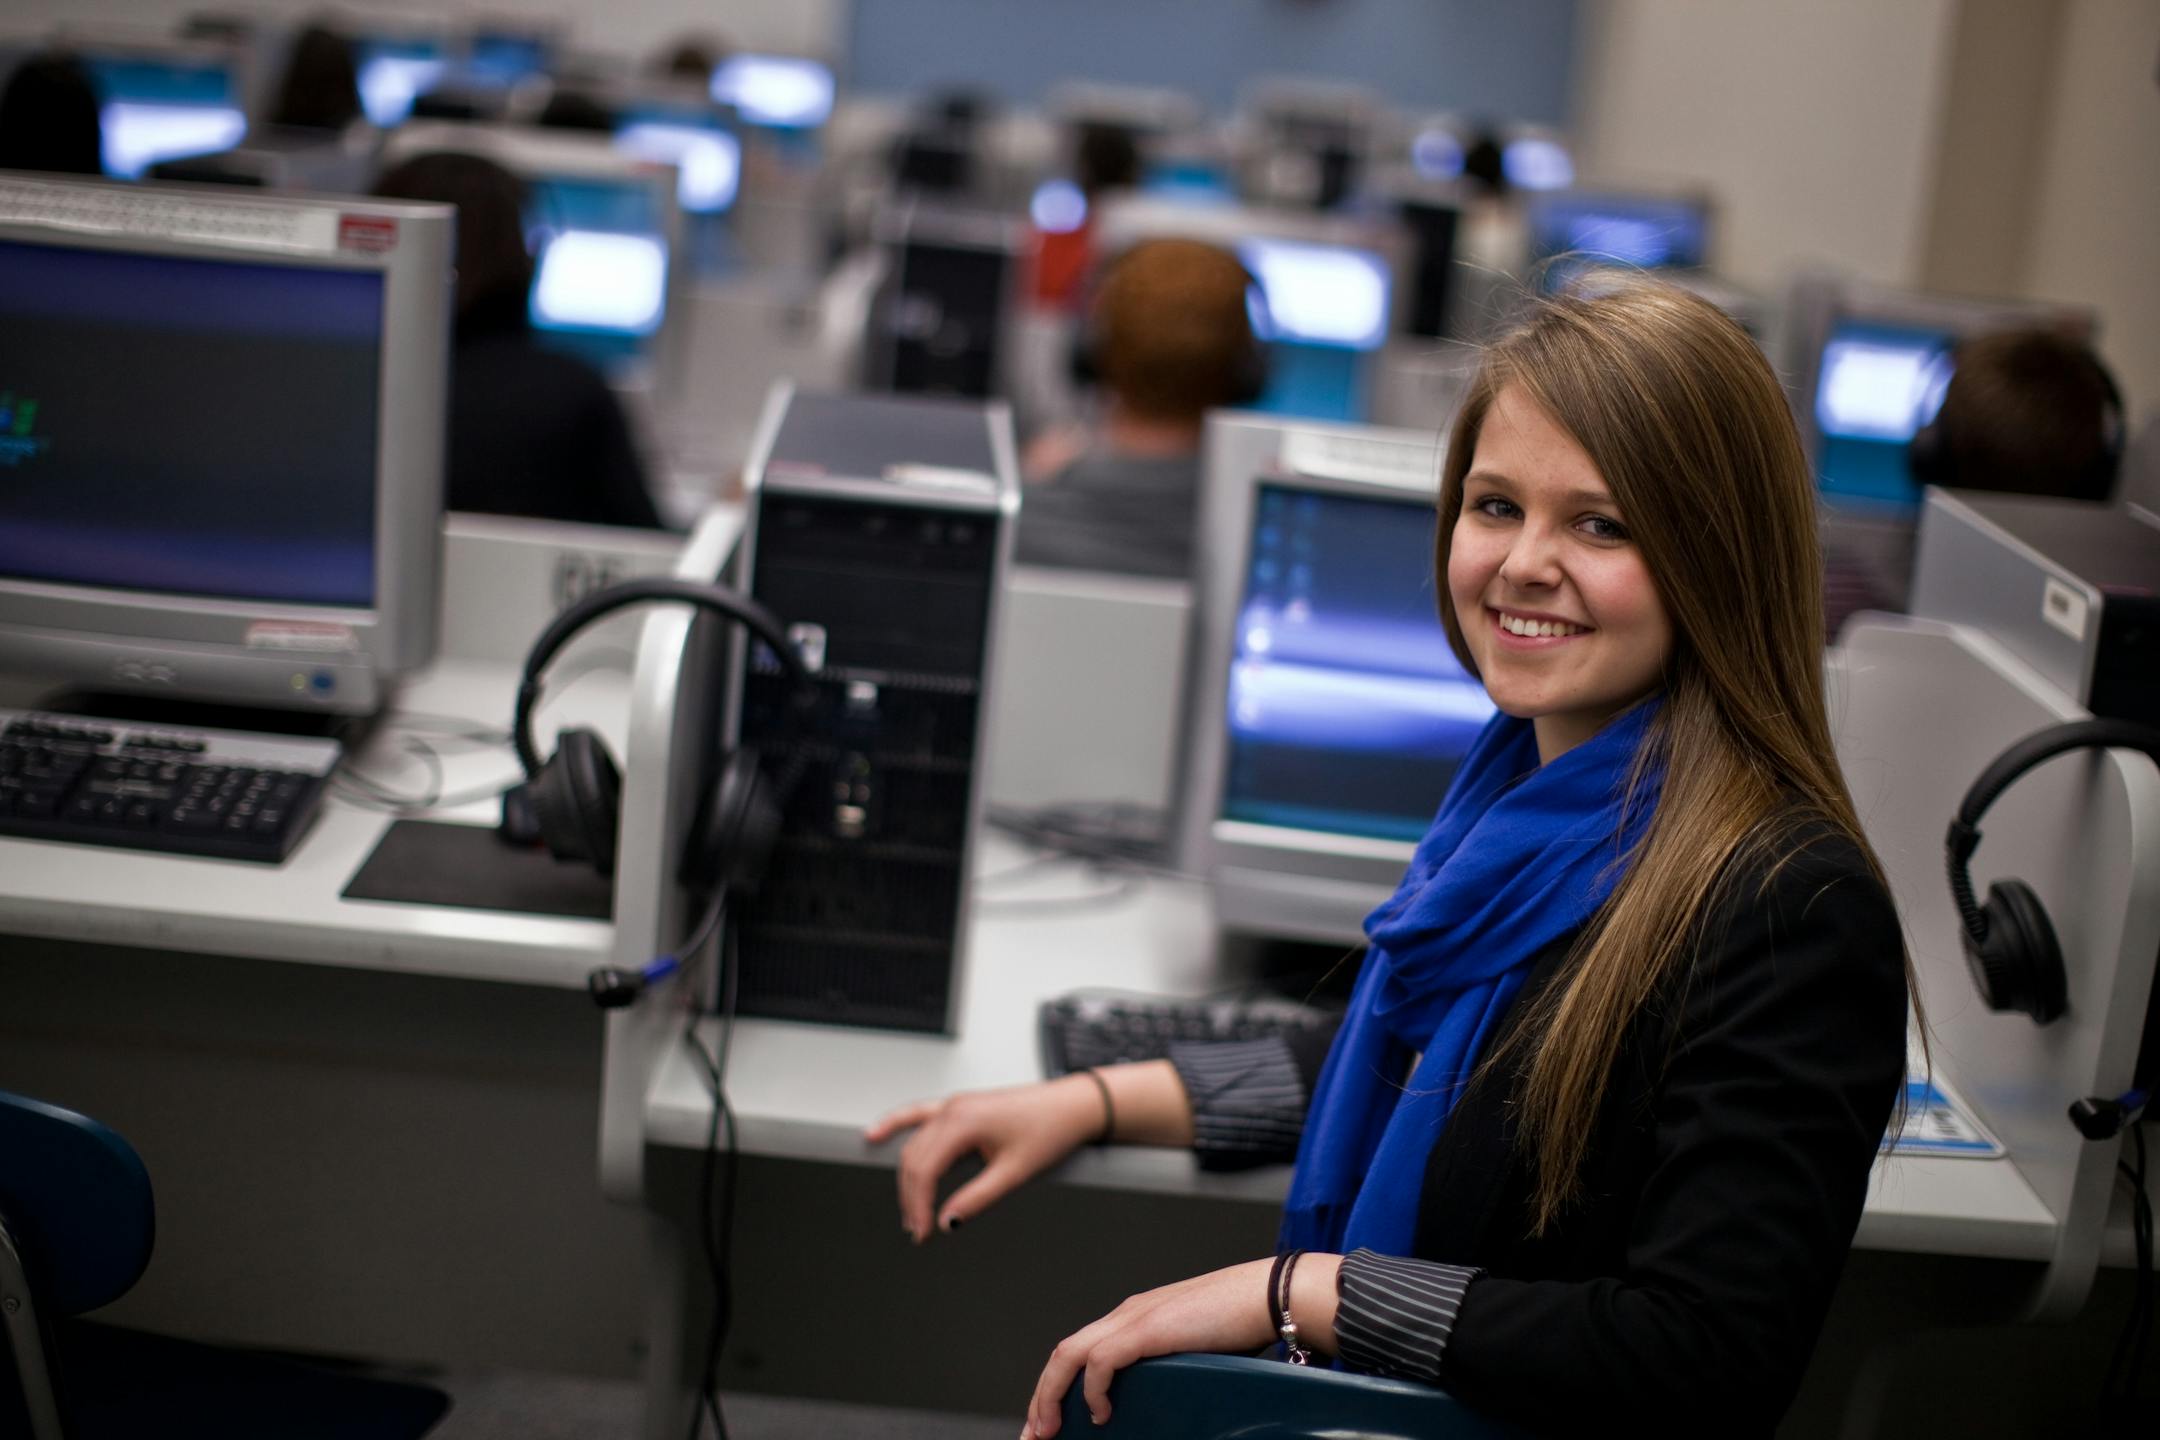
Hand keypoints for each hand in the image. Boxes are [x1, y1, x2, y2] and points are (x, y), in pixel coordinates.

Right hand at [863, 1076, 1104, 1243]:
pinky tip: (874, 1135)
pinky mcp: (959, 1107)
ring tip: (910, 1211)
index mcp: (963, 1122)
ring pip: (914, 1143)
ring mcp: (953, 1105)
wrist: (1071, 1106)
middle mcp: (952, 1109)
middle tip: (916, 1232)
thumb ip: (977, 1199)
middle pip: (914, 1159)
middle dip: (911, 1198)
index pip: (925, 1170)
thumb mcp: (1014, 1172)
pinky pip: (917, 1116)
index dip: (919, 1205)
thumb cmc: (1049, 1131)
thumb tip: (947, 1222)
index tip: (922, 1233)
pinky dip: (895, 1126)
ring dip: (908, 1177)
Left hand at [1021, 1254, 1340, 1437]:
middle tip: (1036, 1434)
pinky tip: (1099, 1412)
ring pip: (1070, 1354)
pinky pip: (1101, 1360)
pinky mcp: (1147, 1328)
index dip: (1057, 1386)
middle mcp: (1127, 1315)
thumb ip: (1165, 1367)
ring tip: (1048, 1429)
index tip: (1049, 1421)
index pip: (1080, 1351)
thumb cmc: (1241, 1321)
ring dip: (1052, 1394)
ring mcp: (1134, 1318)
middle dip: (1043, 1396)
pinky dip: (1092, 1389)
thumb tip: (1155, 1403)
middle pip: (1064, 1353)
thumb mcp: (1190, 1350)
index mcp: (1136, 1318)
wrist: (1266, 1294)